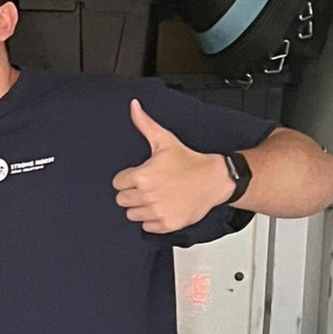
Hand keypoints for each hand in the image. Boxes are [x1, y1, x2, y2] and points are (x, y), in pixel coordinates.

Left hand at [114, 100, 235, 234]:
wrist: (214, 179)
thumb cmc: (189, 161)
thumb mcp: (165, 140)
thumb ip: (145, 125)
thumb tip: (134, 106)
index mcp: (143, 176)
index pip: (117, 183)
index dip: (129, 178)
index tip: (141, 176)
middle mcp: (147, 195)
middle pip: (122, 199)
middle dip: (133, 192)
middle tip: (149, 186)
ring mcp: (156, 211)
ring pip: (132, 214)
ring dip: (141, 207)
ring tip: (157, 196)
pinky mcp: (165, 224)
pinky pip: (146, 227)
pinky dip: (152, 220)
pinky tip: (163, 207)